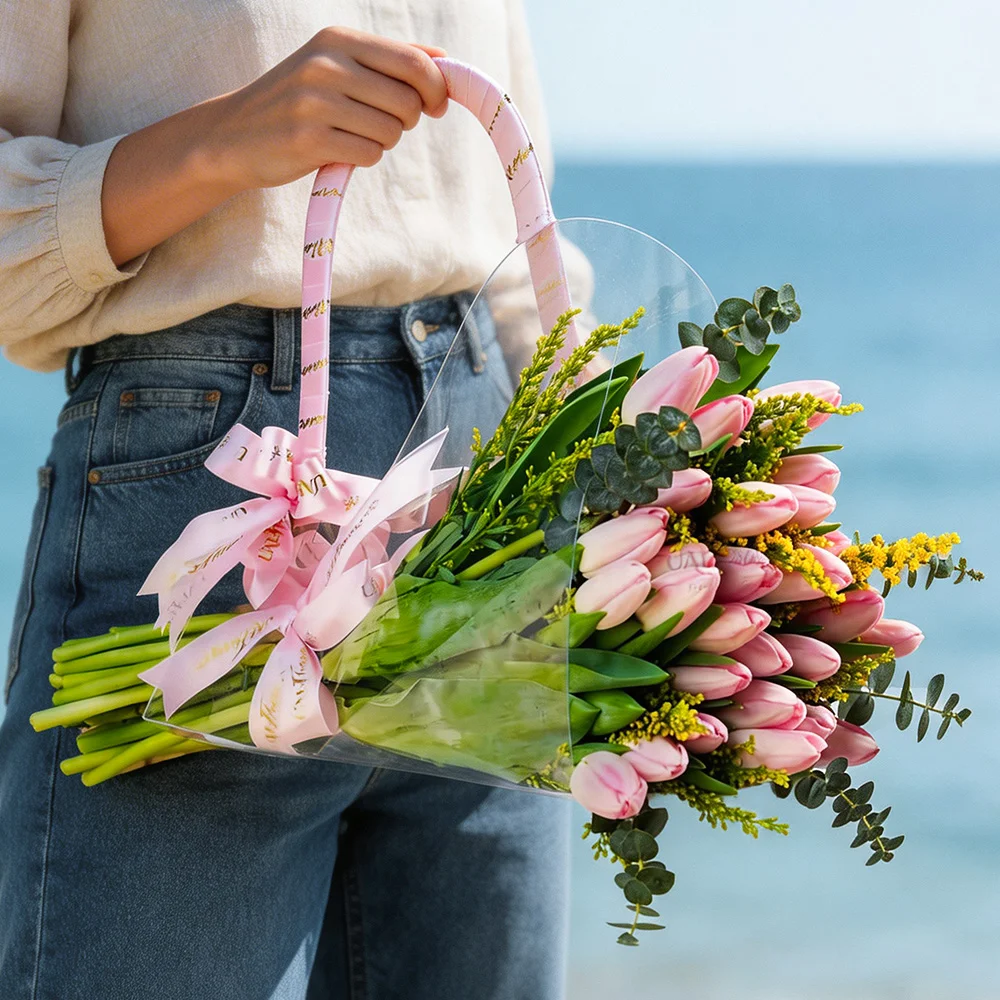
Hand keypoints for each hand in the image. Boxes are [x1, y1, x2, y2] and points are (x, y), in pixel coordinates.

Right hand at [197, 27, 449, 192]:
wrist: (234, 135)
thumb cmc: (297, 102)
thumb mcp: (336, 65)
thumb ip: (389, 60)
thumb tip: (444, 61)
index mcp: (337, 39)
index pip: (413, 62)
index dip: (436, 88)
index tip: (436, 105)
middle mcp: (326, 64)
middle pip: (408, 100)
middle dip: (407, 120)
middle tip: (386, 124)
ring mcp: (315, 102)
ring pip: (391, 131)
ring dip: (383, 141)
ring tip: (354, 135)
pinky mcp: (308, 140)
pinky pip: (369, 155)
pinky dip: (364, 158)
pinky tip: (341, 151)